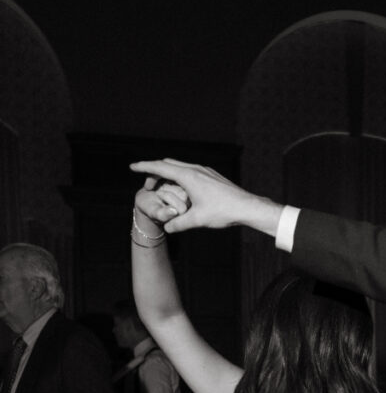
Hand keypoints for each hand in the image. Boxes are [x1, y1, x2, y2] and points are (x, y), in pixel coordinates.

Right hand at [129, 158, 282, 235]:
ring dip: (168, 174)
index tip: (132, 167)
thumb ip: (179, 223)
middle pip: (169, 164)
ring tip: (161, 186)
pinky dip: (179, 176)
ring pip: (180, 167)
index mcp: (189, 176)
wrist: (247, 207)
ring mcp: (205, 171)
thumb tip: (167, 228)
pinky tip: (181, 188)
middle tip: (147, 185)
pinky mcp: (211, 176)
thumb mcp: (198, 220)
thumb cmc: (223, 212)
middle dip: (155, 172)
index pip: (161, 168)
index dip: (144, 167)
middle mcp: (195, 169)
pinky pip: (190, 171)